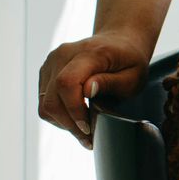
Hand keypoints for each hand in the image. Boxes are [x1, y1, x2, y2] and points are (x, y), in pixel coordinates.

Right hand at [37, 31, 152, 148]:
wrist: (119, 41)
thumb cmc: (130, 60)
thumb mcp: (133, 75)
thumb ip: (111, 83)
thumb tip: (87, 90)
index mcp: (89, 53)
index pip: (67, 83)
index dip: (74, 110)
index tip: (88, 127)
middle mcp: (64, 54)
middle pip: (52, 98)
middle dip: (69, 124)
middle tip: (89, 138)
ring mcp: (51, 62)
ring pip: (45, 103)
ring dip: (63, 122)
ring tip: (84, 129)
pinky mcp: (47, 71)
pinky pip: (44, 101)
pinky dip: (59, 114)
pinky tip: (77, 117)